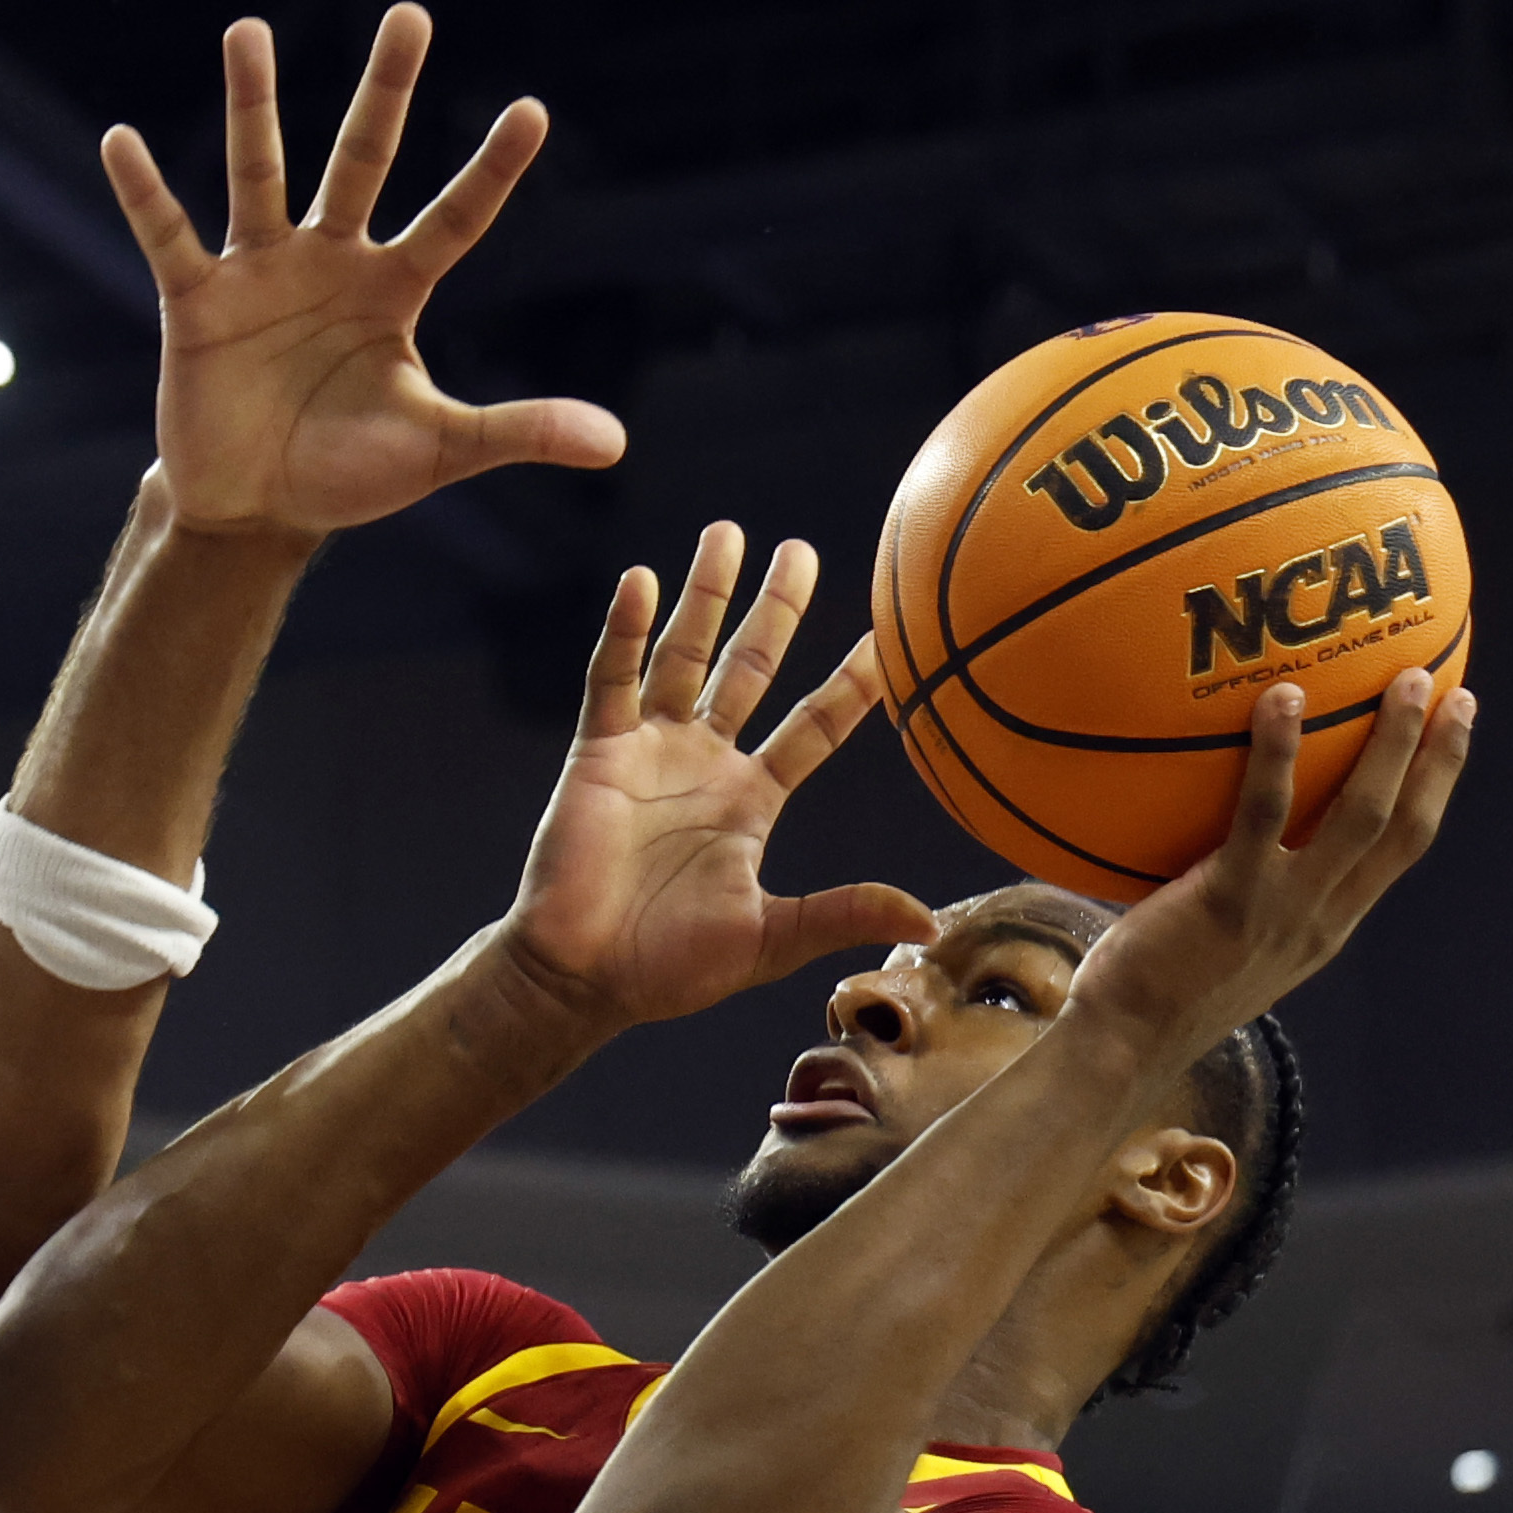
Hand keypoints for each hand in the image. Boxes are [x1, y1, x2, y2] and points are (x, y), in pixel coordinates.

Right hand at [105, 5, 622, 538]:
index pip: (454, 220)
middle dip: (386, 91)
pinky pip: (168, 236)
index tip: (532, 110)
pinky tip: (120, 141)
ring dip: (254, 103)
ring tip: (247, 29)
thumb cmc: (348, 473)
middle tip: (411, 14)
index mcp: (393, 290)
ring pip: (261, 172)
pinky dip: (144, 192)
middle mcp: (331, 262)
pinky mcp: (198, 301)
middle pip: (363, 160)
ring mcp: (262, 272)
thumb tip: (615, 443)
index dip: (490, 170)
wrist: (256, 511)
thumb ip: (518, 430)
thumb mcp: (439, 450)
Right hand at [496, 527, 933, 1028]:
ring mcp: (650, 752)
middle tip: (802, 549)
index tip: (892, 636)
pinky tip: (641, 582)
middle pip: (750, 668)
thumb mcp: (770, 941)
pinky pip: (613, 680)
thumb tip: (931, 923)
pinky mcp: (598, 753)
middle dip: (775, 609)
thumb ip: (841, 914)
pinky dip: (626, 632)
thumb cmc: (668, 968)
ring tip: (727, 534)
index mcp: (751, 801)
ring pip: (684, 656)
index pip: (814, 726)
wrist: (580, 978)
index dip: (852, 685)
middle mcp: (705, 763)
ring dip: (704, 596)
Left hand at [1069, 668, 1475, 1052]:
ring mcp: (1283, 910)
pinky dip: (1279, 755)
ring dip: (1393, 745)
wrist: (1125, 1045)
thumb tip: (1235, 817)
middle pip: (1405, 827)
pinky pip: (1264, 815)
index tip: (1454, 728)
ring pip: (1362, 816)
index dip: (1436, 786)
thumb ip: (1252, 886)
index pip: (1403, 849)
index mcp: (1329, 924)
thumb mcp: (1231, 939)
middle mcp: (1323, 918)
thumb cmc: (1159, 985)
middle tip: (1448, 688)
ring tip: (1403, 680)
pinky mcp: (1232, 900)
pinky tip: (1282, 699)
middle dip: (1437, 757)